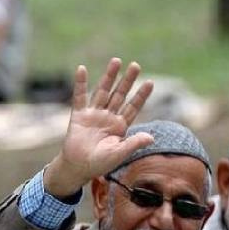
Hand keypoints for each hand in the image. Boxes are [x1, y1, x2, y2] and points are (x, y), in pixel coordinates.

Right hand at [43, 58, 154, 197]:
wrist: (77, 168)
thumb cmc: (99, 164)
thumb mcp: (119, 154)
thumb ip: (133, 144)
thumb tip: (151, 137)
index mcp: (120, 126)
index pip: (133, 107)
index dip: (141, 96)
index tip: (150, 83)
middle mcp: (108, 117)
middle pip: (119, 95)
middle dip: (127, 81)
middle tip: (136, 65)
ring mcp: (93, 115)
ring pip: (103, 92)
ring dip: (109, 77)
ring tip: (116, 61)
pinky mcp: (78, 115)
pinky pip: (79, 97)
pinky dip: (80, 83)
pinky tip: (82, 69)